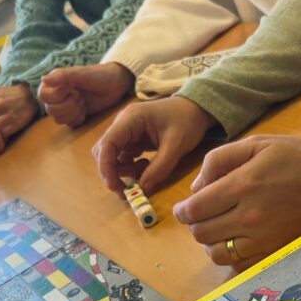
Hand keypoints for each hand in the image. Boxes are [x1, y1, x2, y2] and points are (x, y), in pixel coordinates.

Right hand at [39, 63, 134, 126]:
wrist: (115, 84)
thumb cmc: (97, 75)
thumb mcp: (79, 73)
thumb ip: (61, 76)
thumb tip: (43, 79)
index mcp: (54, 83)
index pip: (42, 96)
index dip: (56, 95)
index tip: (71, 88)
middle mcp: (57, 96)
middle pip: (50, 110)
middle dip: (68, 105)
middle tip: (80, 96)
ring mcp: (66, 107)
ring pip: (59, 119)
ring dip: (73, 111)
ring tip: (83, 101)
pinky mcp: (75, 116)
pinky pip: (69, 124)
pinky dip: (78, 118)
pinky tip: (86, 109)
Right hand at [93, 97, 215, 193]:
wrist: (196, 109)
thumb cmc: (187, 121)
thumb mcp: (177, 145)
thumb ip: (160, 167)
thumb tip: (142, 188)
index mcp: (131, 118)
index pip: (108, 143)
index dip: (106, 166)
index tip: (114, 186)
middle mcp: (124, 124)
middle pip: (105, 151)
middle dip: (113, 173)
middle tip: (128, 190)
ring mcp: (127, 132)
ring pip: (113, 157)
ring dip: (124, 172)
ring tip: (145, 175)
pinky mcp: (133, 140)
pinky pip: (124, 158)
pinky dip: (131, 169)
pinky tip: (147, 168)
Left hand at [173, 135, 300, 268]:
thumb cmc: (294, 158)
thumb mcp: (256, 144)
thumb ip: (219, 160)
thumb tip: (196, 187)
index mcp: (242, 186)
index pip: (195, 209)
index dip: (182, 211)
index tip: (183, 209)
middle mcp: (250, 216)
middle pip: (201, 233)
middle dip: (194, 224)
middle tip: (201, 216)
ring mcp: (263, 238)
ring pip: (216, 253)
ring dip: (210, 242)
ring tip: (217, 230)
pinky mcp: (274, 251)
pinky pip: (239, 264)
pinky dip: (230, 256)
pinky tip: (235, 241)